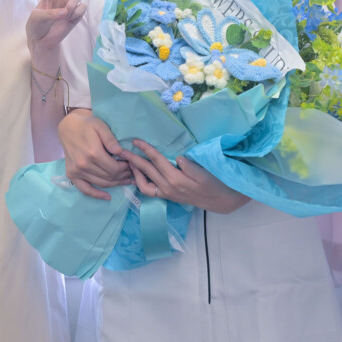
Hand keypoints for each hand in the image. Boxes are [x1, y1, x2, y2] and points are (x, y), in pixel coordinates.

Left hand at [26, 0, 108, 50]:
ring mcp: (72, 5)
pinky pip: (80, 9)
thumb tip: (66, 12)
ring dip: (71, 4)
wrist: (42, 41)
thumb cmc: (36, 26)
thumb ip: (51, 13)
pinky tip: (67, 20)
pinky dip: (74, 14)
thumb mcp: (36, 18)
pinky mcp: (77, 15)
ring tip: (63, 14)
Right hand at [58, 108, 131, 199]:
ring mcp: (76, 171)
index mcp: (93, 153)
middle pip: (109, 176)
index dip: (126, 168)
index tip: (132, 165)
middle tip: (131, 173)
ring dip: (115, 184)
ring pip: (101, 183)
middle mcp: (84, 164)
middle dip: (123, 176)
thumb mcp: (101, 126)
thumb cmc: (87, 125)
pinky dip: (96, 195)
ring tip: (126, 181)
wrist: (68, 127)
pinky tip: (107, 197)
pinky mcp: (71, 174)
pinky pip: (85, 189)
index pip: (114, 168)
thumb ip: (110, 139)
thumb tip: (120, 152)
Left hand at [123, 139, 249, 213]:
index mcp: (176, 179)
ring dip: (135, 172)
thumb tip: (177, 158)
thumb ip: (190, 166)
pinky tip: (139, 175)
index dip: (145, 149)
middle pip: (147, 170)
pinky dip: (141, 182)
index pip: (157, 160)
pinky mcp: (167, 196)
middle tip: (122, 150)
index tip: (135, 141)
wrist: (219, 200)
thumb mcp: (205, 173)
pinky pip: (149, 190)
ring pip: (143, 184)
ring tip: (128, 162)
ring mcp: (166, 193)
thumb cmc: (214, 183)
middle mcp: (168, 187)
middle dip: (133, 159)